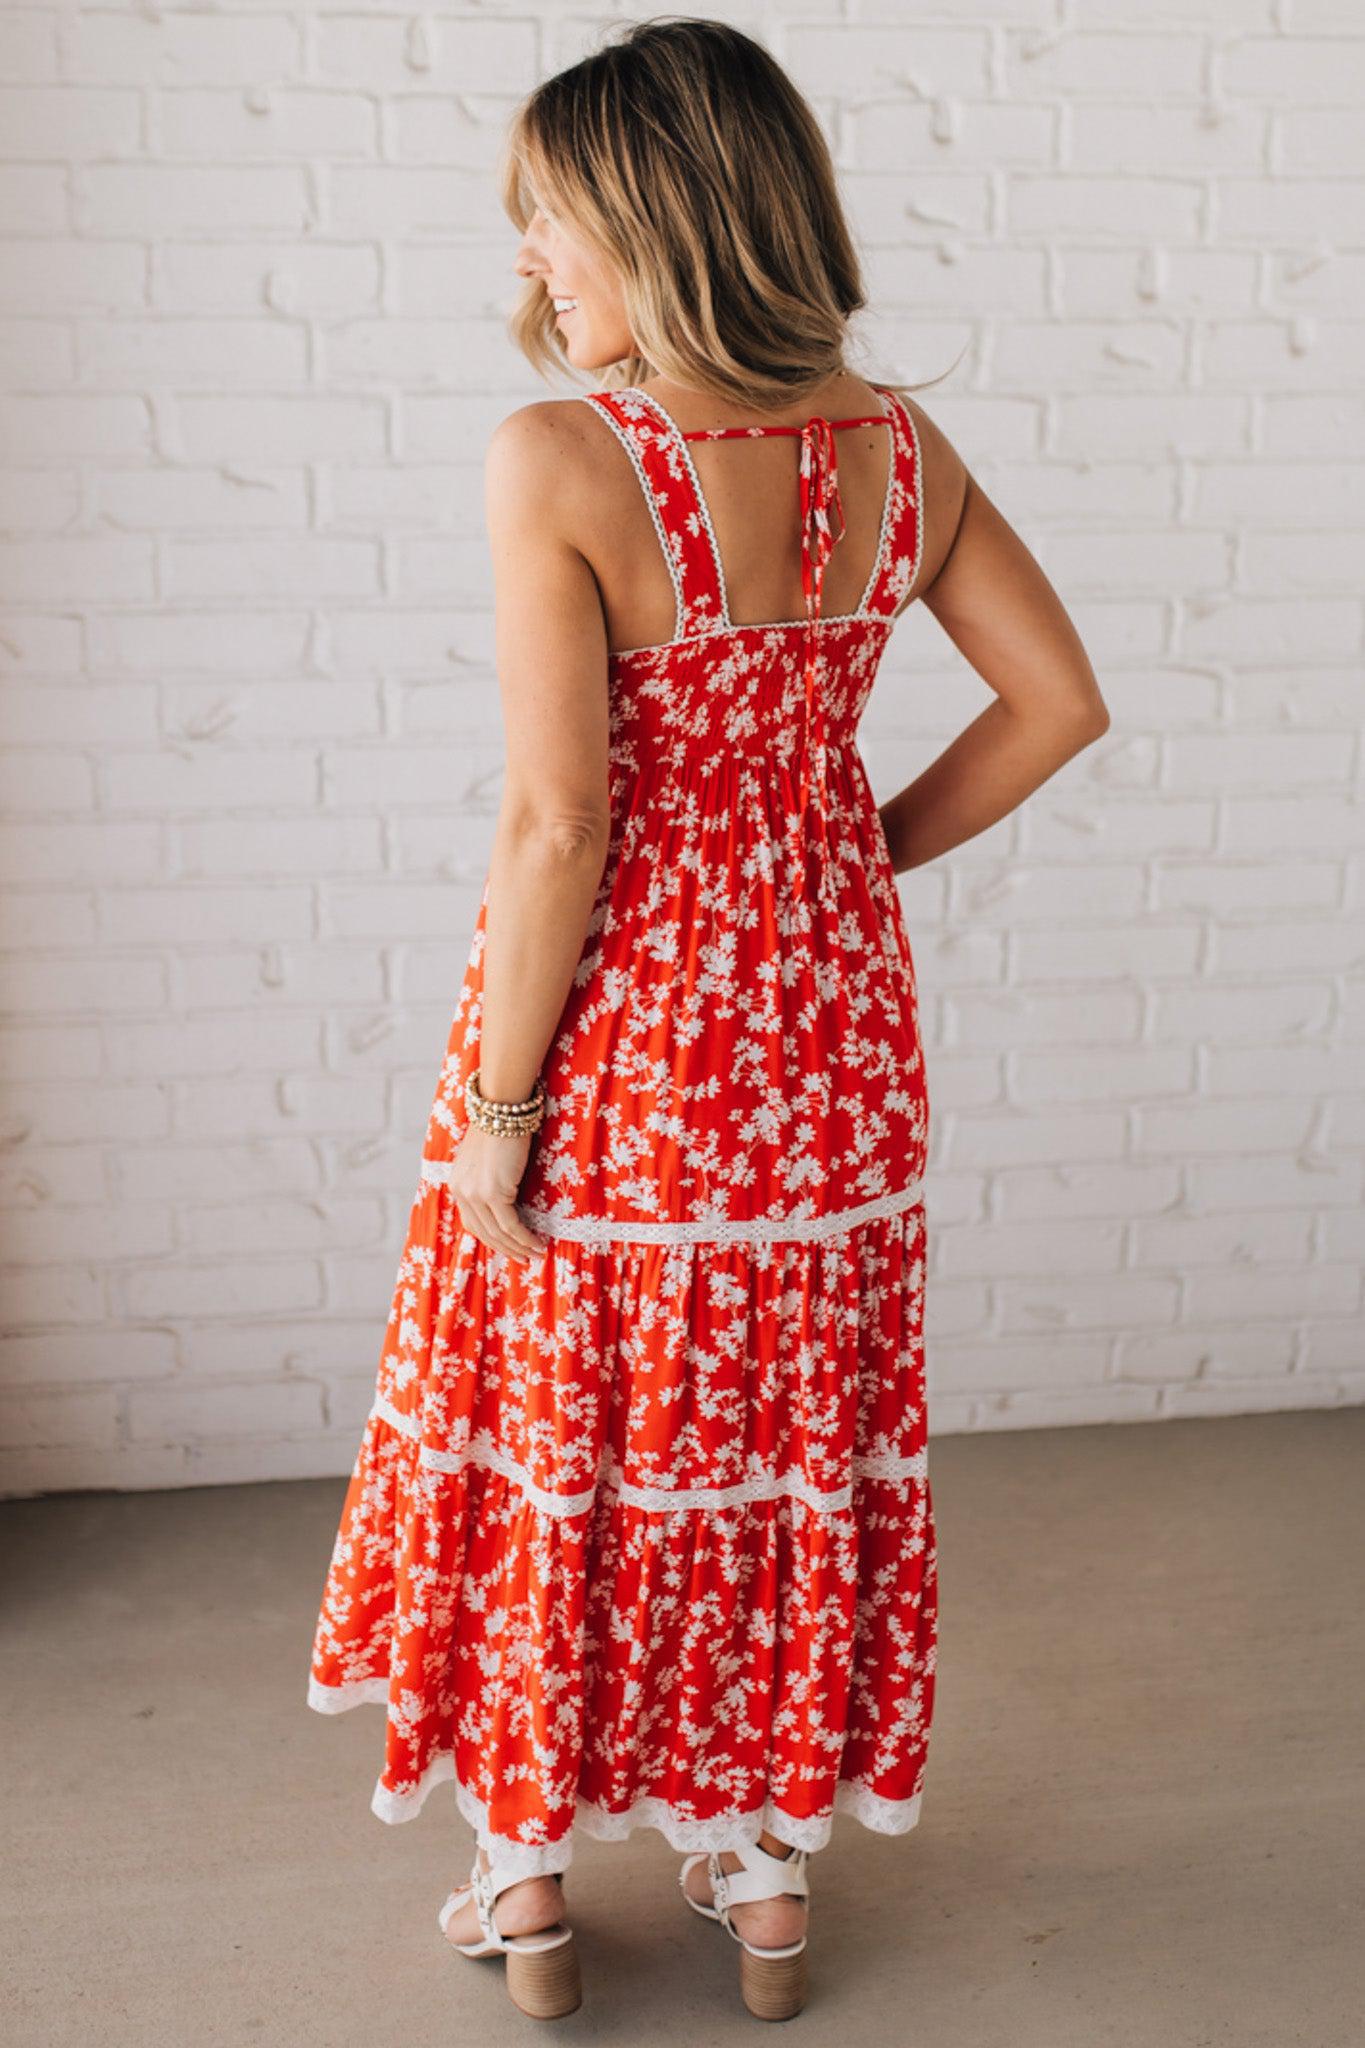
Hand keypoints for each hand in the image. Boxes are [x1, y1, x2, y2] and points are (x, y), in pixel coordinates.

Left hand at [448, 1123, 549, 1265]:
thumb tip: (505, 1196)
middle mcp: (462, 1192)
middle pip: (484, 1233)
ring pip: (498, 1233)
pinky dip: (525, 1237)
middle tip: (526, 1259)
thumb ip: (488, 1178)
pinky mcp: (493, 1192)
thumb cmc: (500, 1127)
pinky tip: (538, 1242)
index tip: (509, 1248)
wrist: (502, 1109)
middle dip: (506, 1250)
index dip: (492, 1240)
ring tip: (537, 1254)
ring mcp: (476, 1194)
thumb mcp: (486, 1157)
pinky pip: (510, 1225)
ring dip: (519, 1247)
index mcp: (458, 1185)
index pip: (473, 1223)